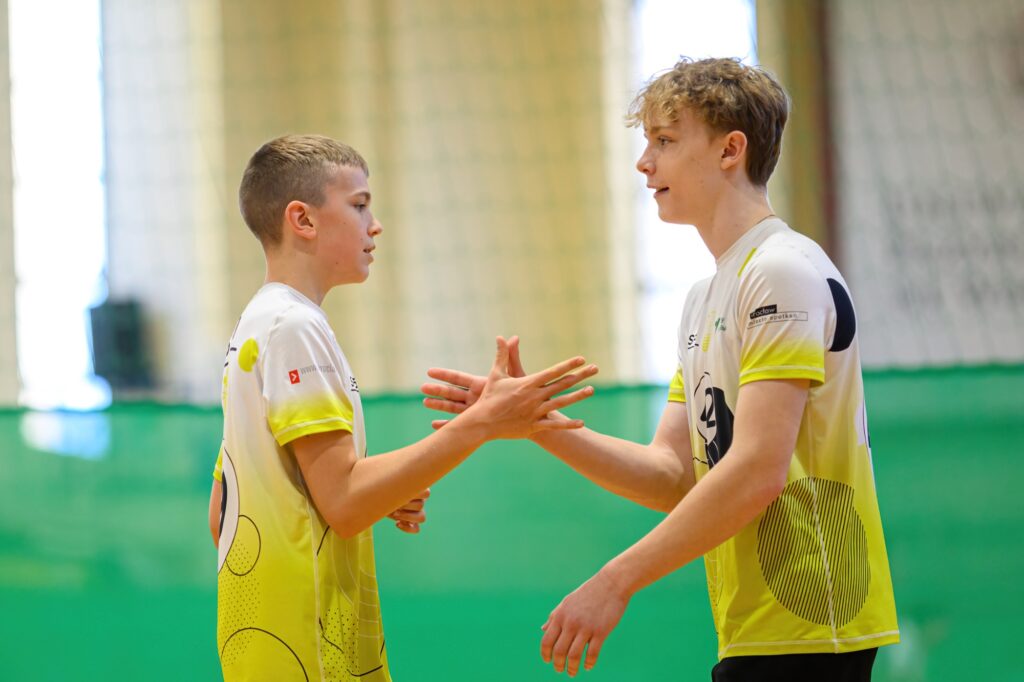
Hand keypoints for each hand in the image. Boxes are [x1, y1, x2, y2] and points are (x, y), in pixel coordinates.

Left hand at [386, 488, 429, 533]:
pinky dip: (407, 528)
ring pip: (422, 518)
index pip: (426, 493)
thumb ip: (396, 490)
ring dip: (407, 517)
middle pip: (420, 505)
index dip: (415, 496)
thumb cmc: (385, 491)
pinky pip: (416, 529)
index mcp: (418, 490)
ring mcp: (417, 513)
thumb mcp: (390, 489)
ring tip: (395, 514)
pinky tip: (397, 523)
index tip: (401, 495)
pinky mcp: (412, 523)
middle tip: (395, 504)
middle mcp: (420, 501)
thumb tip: (399, 495)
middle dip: (405, 506)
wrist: (379, 500)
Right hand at [428, 337, 596, 438]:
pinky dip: (569, 424)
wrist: (482, 422)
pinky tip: (582, 422)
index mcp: (527, 383)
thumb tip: (502, 336)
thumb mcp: (496, 374)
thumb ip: (502, 355)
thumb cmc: (489, 397)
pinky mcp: (534, 426)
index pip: (552, 372)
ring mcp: (536, 412)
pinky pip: (555, 426)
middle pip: (562, 384)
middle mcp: (535, 397)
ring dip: (578, 396)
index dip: (568, 365)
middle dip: (580, 376)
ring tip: (592, 390)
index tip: (581, 359)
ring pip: (561, 403)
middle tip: (595, 369)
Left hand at [540, 570, 629, 675]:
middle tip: (560, 670)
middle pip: (559, 651)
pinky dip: (589, 663)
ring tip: (572, 673)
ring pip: (574, 655)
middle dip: (558, 664)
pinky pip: (592, 653)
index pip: (547, 640)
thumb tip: (542, 630)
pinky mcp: (601, 631)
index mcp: (560, 615)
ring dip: (572, 668)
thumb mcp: (567, 602)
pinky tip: (588, 666)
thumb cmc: (588, 593)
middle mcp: (570, 622)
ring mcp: (586, 627)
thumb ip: (555, 616)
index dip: (545, 654)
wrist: (611, 584)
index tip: (548, 661)